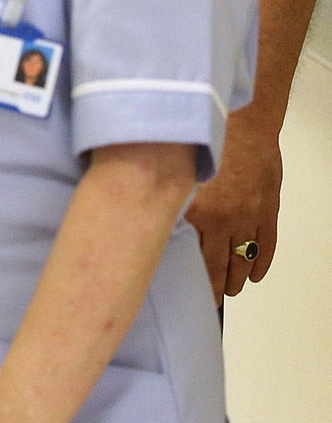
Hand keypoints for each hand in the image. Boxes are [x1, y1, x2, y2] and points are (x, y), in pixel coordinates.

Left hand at [186, 113, 281, 297]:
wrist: (242, 122)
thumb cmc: (203, 141)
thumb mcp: (177, 174)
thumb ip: (171, 201)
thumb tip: (154, 222)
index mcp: (197, 211)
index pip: (193, 257)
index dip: (190, 277)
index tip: (185, 289)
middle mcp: (224, 219)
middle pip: (219, 265)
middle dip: (214, 286)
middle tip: (209, 300)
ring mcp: (249, 217)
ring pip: (243, 260)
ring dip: (237, 279)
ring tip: (230, 290)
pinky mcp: (268, 210)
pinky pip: (267, 246)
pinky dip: (262, 264)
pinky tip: (255, 275)